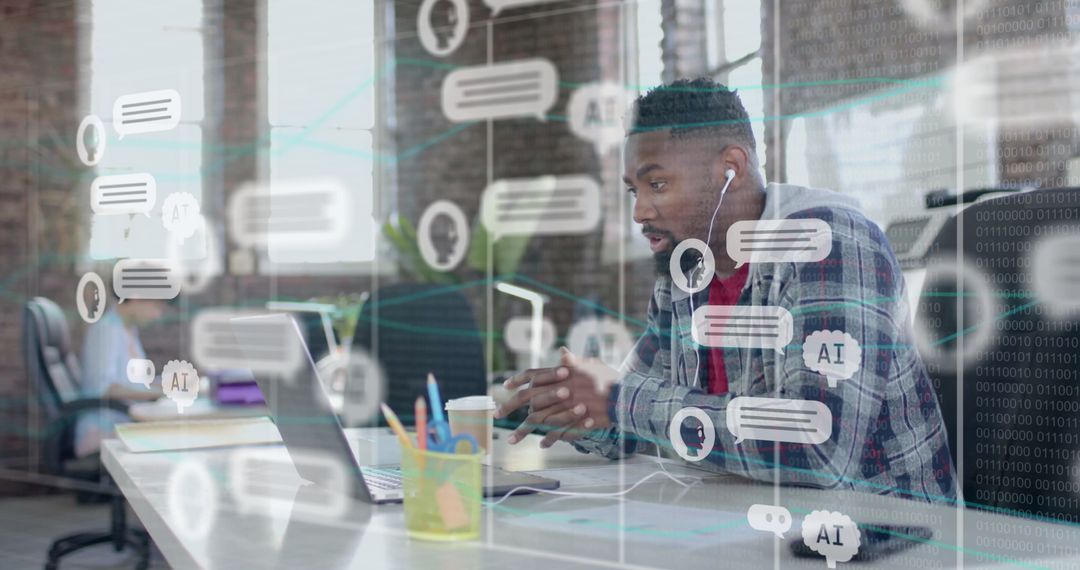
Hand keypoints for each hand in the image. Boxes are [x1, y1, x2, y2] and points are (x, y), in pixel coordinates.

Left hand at [495, 348, 616, 446]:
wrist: (625, 396)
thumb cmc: (609, 378)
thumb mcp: (591, 364)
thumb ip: (574, 361)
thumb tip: (563, 351)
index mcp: (561, 374)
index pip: (534, 374)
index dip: (518, 379)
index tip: (505, 385)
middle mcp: (559, 390)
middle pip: (528, 400)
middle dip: (509, 407)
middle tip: (496, 414)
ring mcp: (564, 407)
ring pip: (538, 420)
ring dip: (523, 431)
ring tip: (511, 440)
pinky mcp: (573, 422)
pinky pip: (556, 433)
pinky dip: (549, 439)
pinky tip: (542, 445)